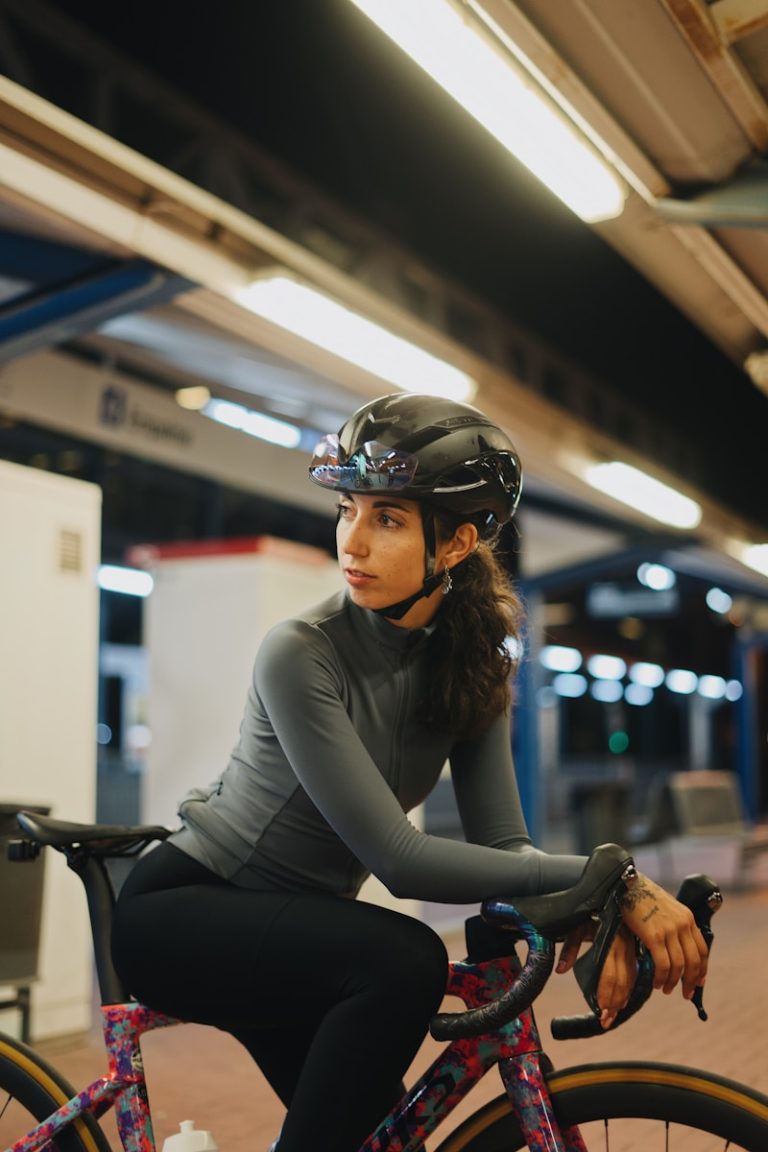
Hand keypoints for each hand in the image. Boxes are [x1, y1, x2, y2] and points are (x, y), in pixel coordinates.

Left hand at [556, 921, 636, 1028]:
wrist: (612, 896)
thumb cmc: (589, 912)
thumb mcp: (576, 927)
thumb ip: (570, 948)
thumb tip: (560, 971)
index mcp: (609, 942)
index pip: (609, 975)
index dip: (605, 995)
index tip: (600, 1012)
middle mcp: (624, 946)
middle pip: (622, 981)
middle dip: (614, 1003)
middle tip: (605, 1021)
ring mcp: (632, 948)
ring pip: (631, 979)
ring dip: (623, 998)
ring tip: (613, 1015)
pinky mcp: (635, 948)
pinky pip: (635, 972)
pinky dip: (630, 988)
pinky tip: (624, 999)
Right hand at [618, 872, 708, 998]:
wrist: (627, 884)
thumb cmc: (643, 897)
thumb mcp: (667, 909)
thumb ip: (675, 926)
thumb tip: (676, 948)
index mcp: (688, 918)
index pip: (702, 950)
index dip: (702, 969)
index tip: (698, 982)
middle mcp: (682, 924)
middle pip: (694, 961)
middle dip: (690, 981)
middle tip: (686, 994)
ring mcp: (669, 930)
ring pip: (679, 965)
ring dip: (673, 982)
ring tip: (665, 989)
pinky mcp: (653, 935)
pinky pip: (663, 964)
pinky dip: (661, 977)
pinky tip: (656, 982)